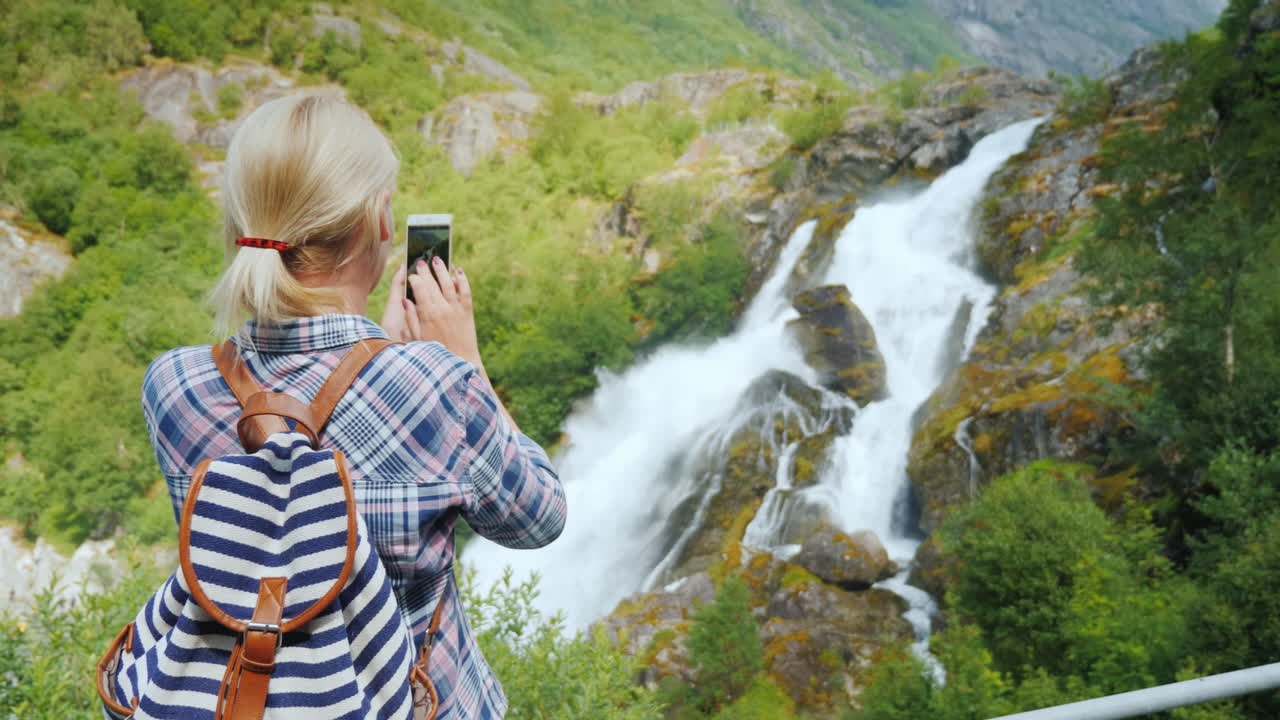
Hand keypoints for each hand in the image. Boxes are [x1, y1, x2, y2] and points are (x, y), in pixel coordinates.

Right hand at [381, 258, 521, 431]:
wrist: (461, 362)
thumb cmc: (436, 353)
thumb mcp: (417, 338)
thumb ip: (411, 318)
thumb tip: (405, 301)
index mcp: (427, 314)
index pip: (419, 288)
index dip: (414, 279)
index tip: (411, 274)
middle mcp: (442, 308)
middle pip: (432, 283)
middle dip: (426, 271)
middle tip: (421, 262)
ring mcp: (456, 308)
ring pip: (448, 283)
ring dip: (442, 270)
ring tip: (437, 260)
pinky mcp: (468, 311)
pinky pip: (465, 291)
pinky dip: (462, 280)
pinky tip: (458, 272)